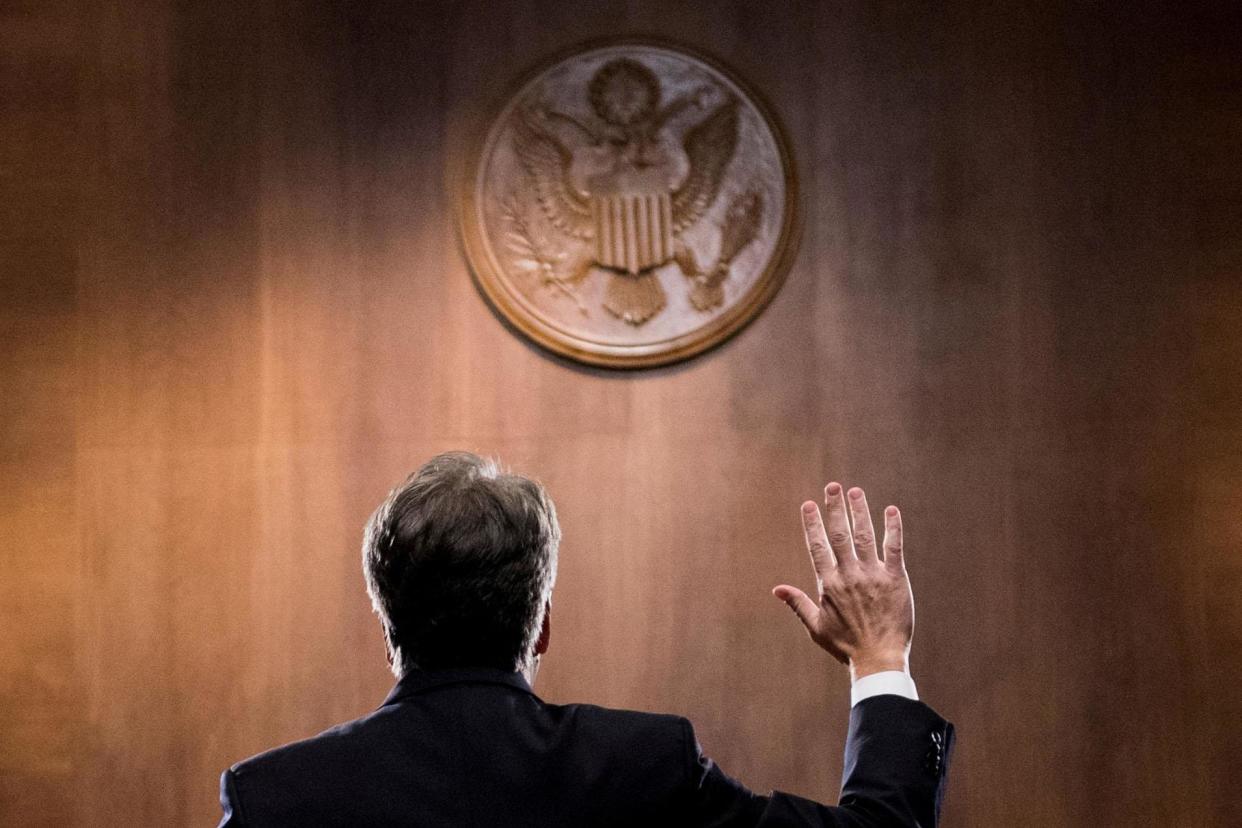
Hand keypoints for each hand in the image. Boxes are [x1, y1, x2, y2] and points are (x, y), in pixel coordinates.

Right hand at [773, 482, 914, 680]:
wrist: (879, 658)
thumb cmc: (845, 646)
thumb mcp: (816, 627)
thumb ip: (798, 603)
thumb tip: (776, 589)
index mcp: (829, 584)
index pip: (818, 546)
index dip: (812, 524)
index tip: (809, 504)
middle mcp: (850, 575)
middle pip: (840, 534)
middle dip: (835, 508)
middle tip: (833, 486)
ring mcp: (873, 575)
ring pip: (864, 536)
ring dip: (859, 511)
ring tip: (855, 492)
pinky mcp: (896, 579)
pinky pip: (894, 548)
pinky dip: (893, 528)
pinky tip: (891, 511)